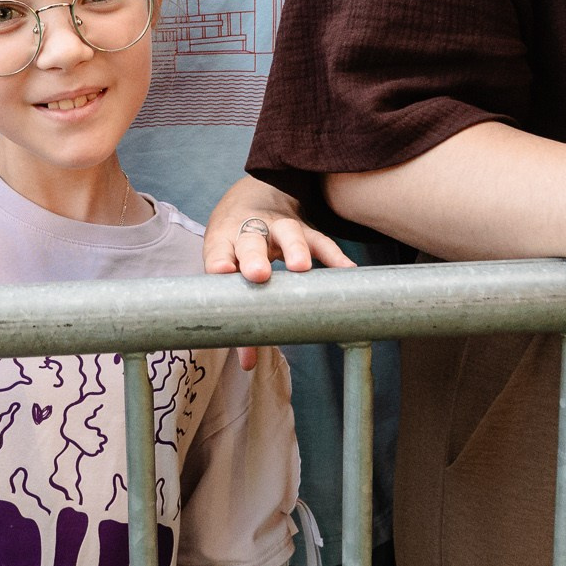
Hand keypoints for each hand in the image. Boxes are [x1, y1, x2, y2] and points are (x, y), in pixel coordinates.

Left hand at [202, 175, 352, 369]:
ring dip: (294, 248)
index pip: (218, 251)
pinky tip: (347, 269)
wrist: (250, 201)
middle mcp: (249, 230)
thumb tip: (248, 364)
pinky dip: (334, 254)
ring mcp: (278, 227)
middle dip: (254, 257)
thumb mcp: (230, 272)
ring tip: (300, 267)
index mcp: (223, 242)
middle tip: (258, 275)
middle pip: (250, 240)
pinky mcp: (305, 229)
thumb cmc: (236, 249)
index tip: (223, 271)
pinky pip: (321, 240)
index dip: (220, 261)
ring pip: (287, 232)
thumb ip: (239, 316)